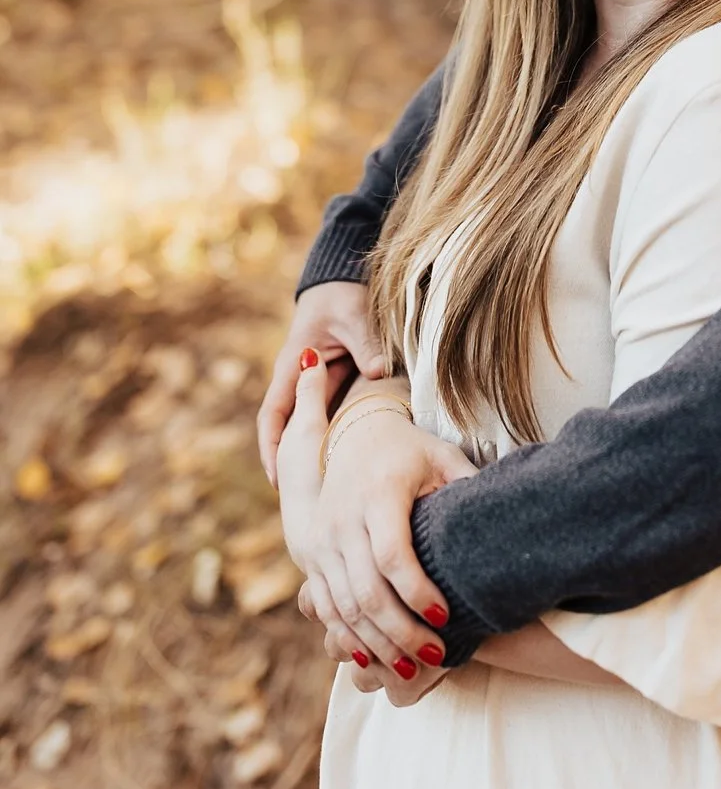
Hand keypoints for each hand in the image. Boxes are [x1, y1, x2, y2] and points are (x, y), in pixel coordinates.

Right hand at [258, 280, 383, 485]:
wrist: (344, 283)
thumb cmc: (343, 297)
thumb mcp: (353, 316)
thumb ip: (365, 344)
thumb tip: (379, 373)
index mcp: (292, 367)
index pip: (273, 415)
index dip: (272, 449)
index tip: (277, 479)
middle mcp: (300, 383)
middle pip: (291, 433)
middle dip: (295, 468)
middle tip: (306, 505)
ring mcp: (317, 388)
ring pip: (312, 431)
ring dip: (316, 461)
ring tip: (328, 499)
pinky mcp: (335, 389)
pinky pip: (333, 422)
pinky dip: (338, 444)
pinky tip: (352, 470)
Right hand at [283, 354, 476, 686]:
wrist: (353, 435)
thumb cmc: (409, 451)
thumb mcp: (441, 456)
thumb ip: (468, 484)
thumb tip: (506, 519)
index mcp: (378, 493)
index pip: (392, 554)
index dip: (417, 591)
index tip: (446, 616)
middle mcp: (343, 519)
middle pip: (366, 591)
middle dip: (401, 631)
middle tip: (437, 655)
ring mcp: (322, 541)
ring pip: (344, 607)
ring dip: (376, 644)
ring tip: (411, 670)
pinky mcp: (311, 556)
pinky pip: (324, 606)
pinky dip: (347, 637)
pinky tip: (373, 658)